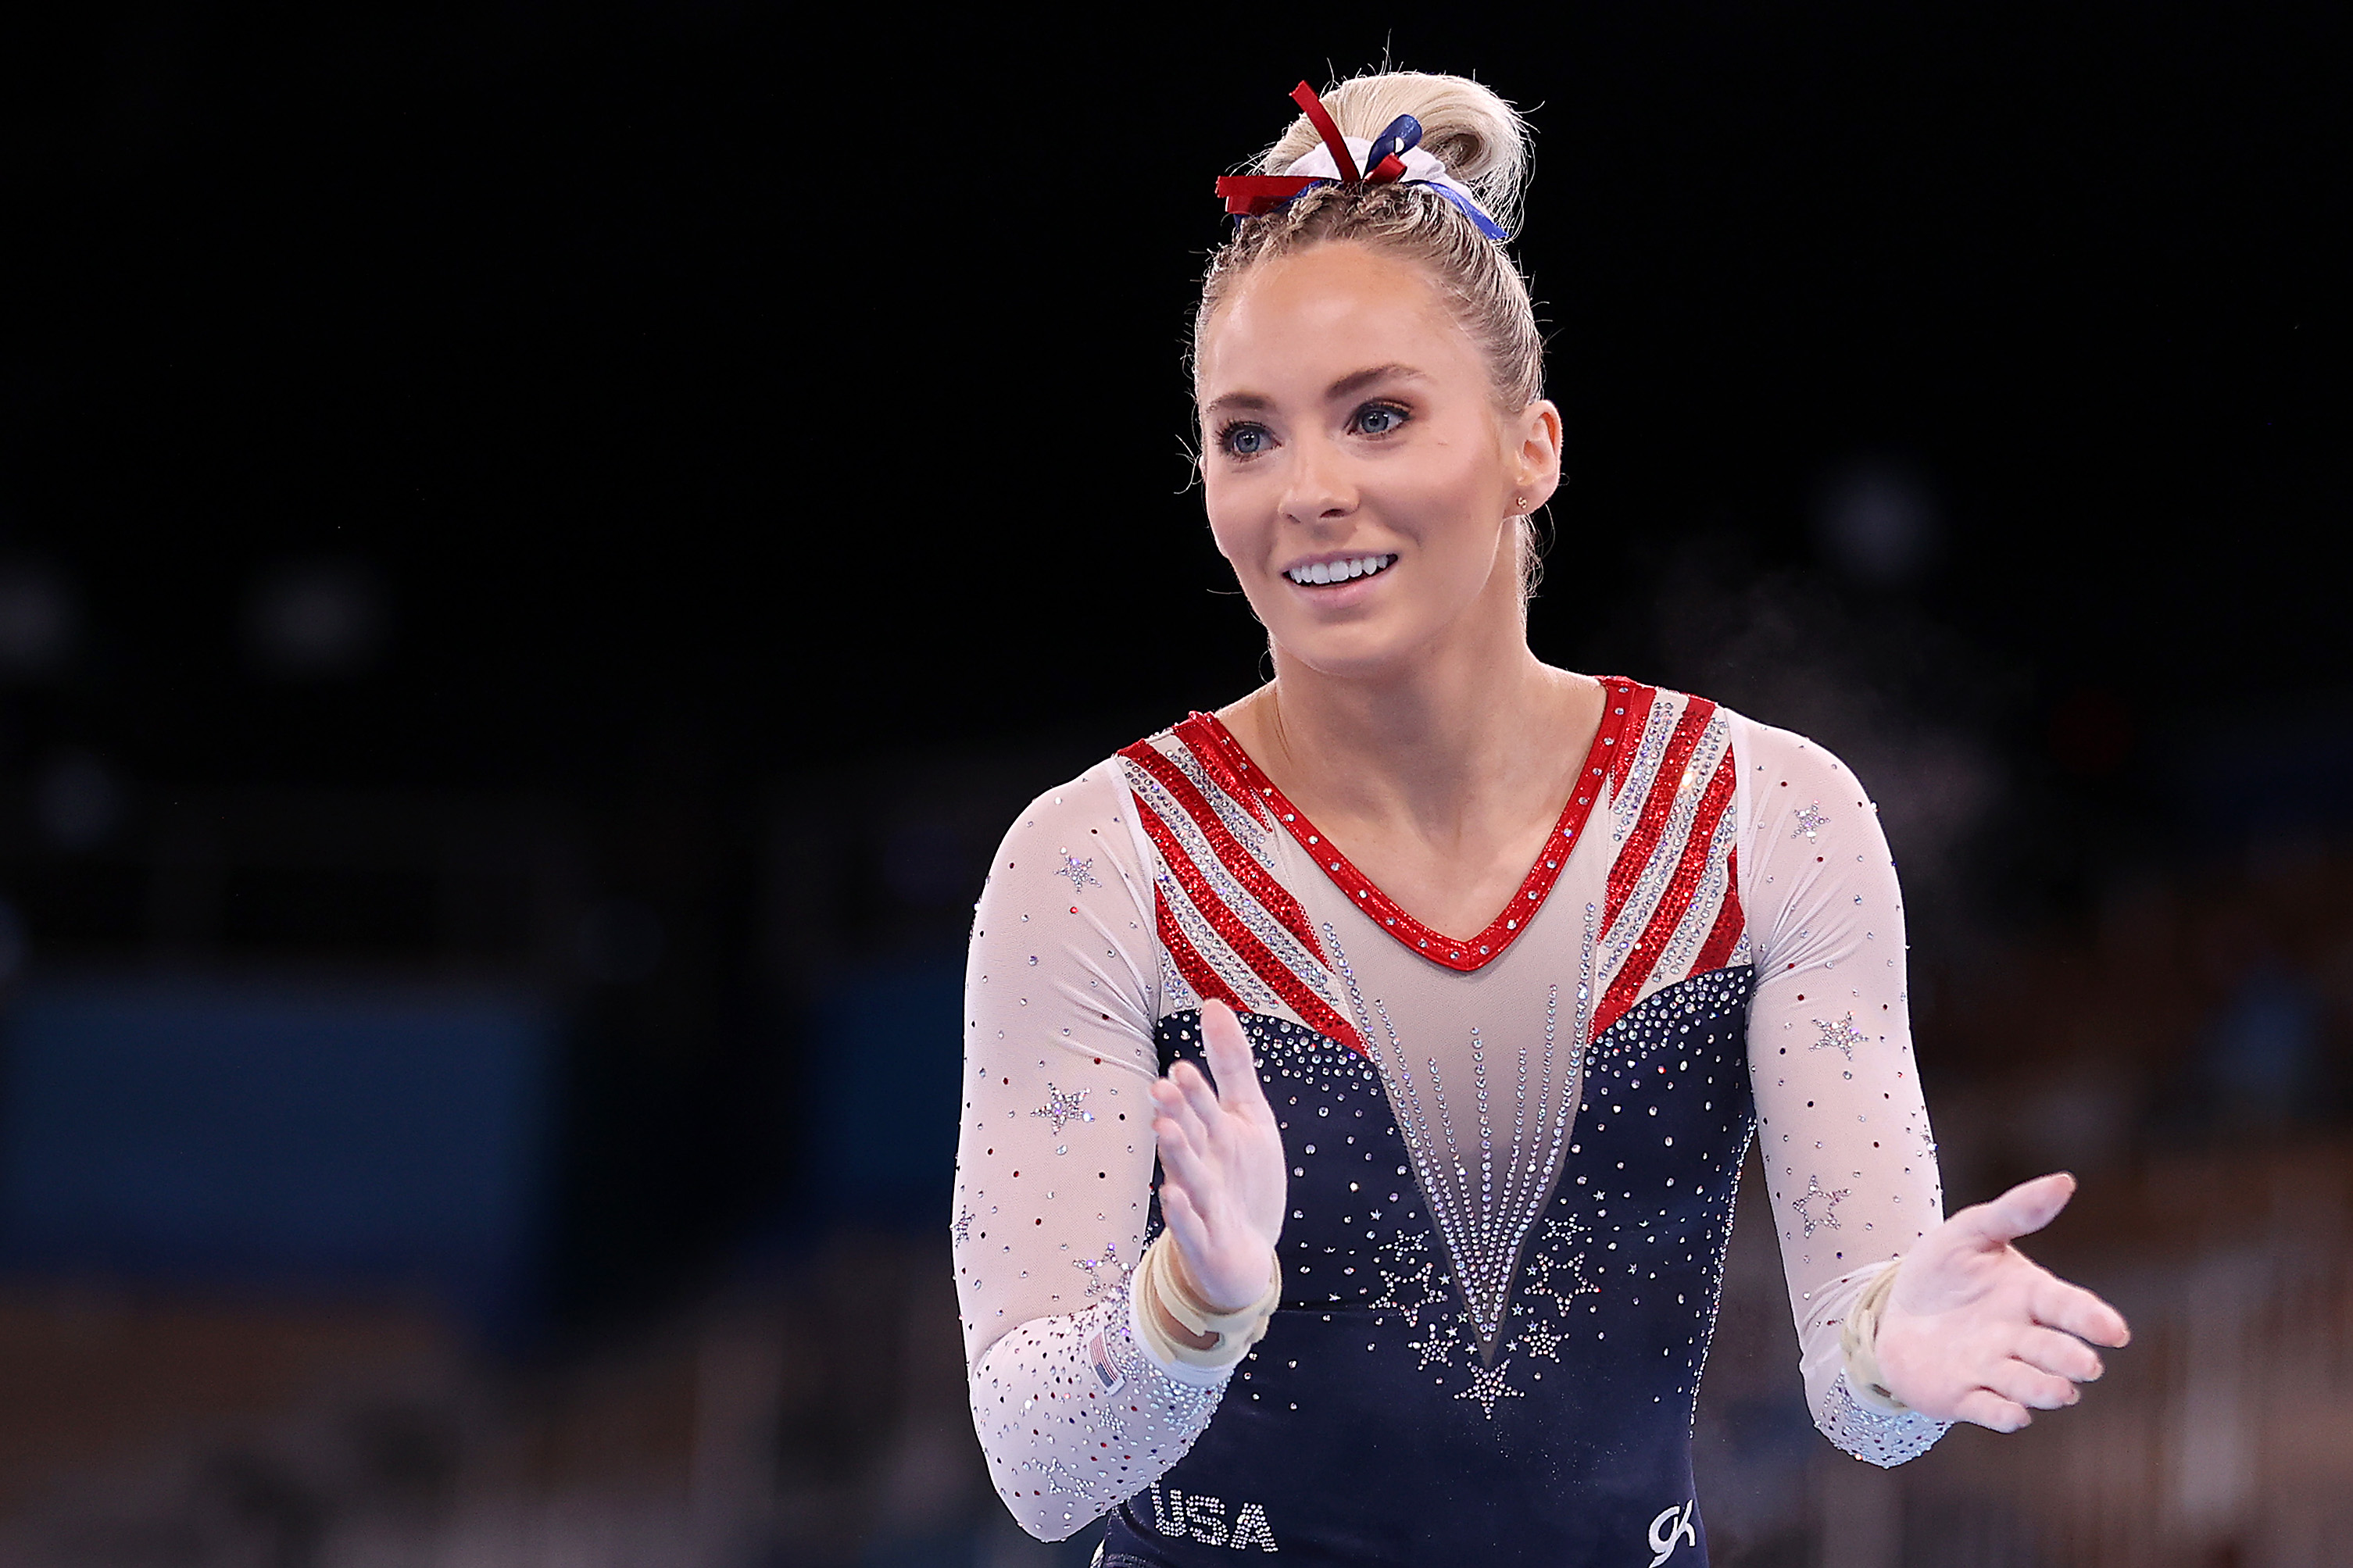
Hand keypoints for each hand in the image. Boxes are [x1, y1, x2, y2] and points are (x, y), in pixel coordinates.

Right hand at [1148, 1000, 1286, 1312]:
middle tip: (1164, 1089)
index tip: (1182, 1067)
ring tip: (1164, 1128)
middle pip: (1189, 1135)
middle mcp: (1201, 1164)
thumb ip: (1231, 1063)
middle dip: (1178, 1113)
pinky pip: (1192, 1227)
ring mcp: (1201, 1204)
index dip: (1194, 1089)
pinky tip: (1173, 1197)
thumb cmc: (1243, 1178)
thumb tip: (1213, 1003)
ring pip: (1187, 1175)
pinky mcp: (1206, 1241)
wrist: (1245, 1251)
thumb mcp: (1249, 1115)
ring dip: (1175, 1153)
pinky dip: (1182, 1214)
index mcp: (1211, 1133)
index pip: (1201, 1105)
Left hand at [1875, 1171, 2131, 1431]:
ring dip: (2044, 1389)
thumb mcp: (1971, 1232)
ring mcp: (1995, 1370)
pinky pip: (1990, 1409)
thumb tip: (2064, 1181)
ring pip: (2028, 1385)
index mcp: (2032, 1297)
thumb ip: (2015, 1212)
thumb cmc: (1944, 1270)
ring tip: (2061, 1391)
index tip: (2114, 1331)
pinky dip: (2003, 1413)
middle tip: (2084, 1365)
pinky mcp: (1967, 1396)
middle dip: (2069, 1358)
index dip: (2092, 1320)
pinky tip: (2014, 1414)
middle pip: (2053, 1351)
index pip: (2069, 1308)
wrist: (1895, 1310)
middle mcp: (2021, 1338)